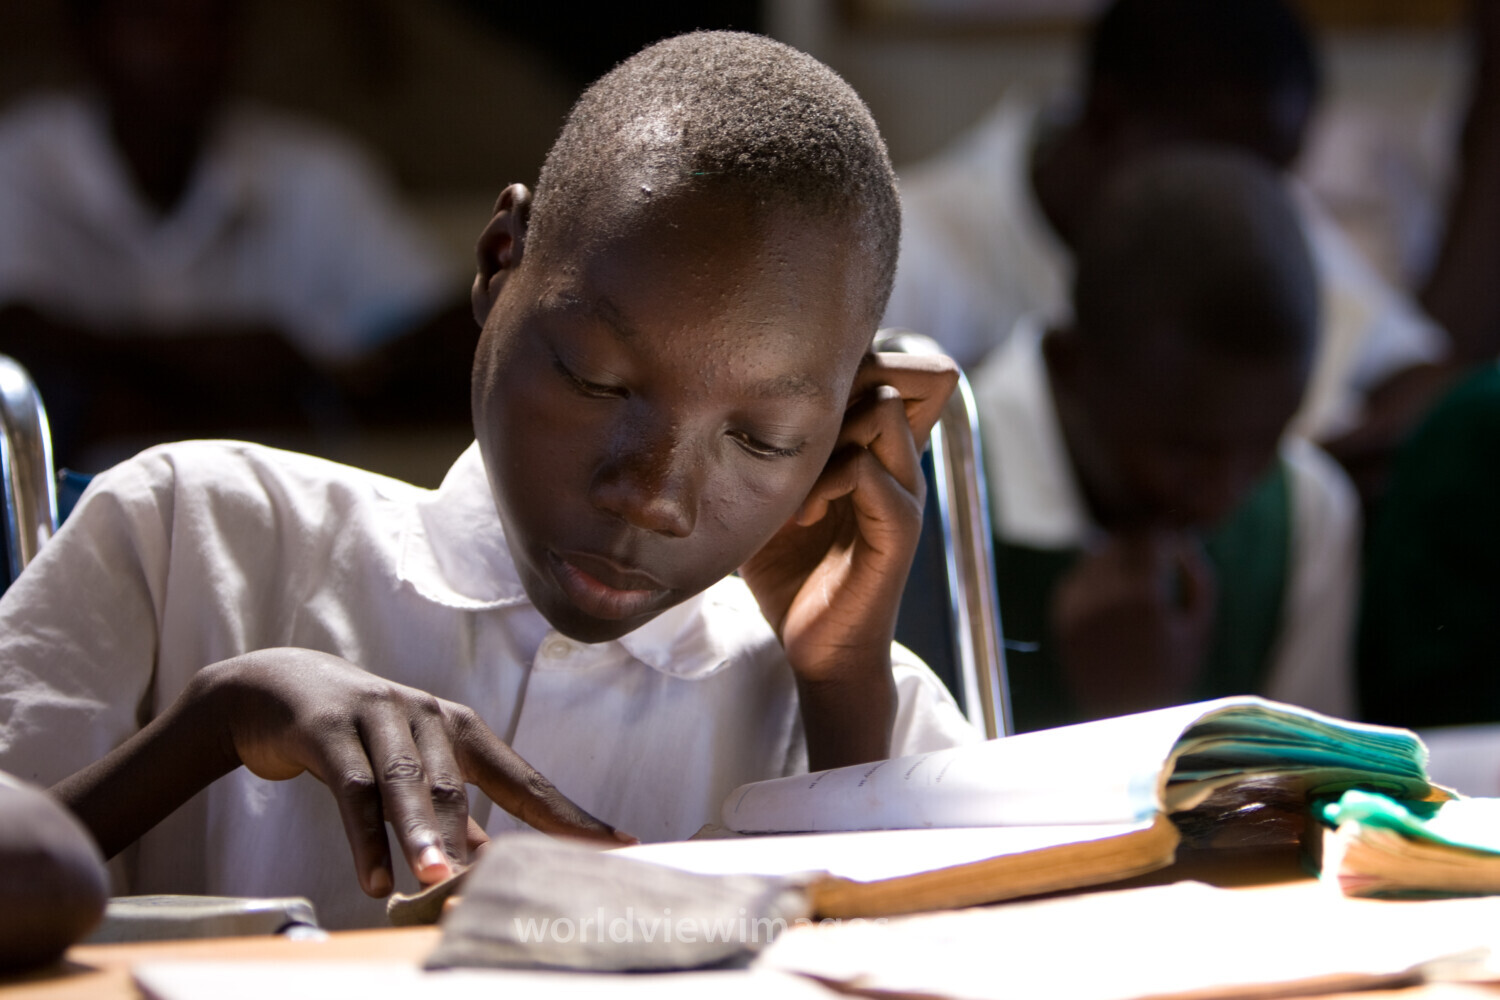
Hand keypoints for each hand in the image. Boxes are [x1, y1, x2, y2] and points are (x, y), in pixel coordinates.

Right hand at [205, 649, 628, 895]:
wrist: (277, 690)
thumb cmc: (361, 740)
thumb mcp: (410, 773)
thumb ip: (450, 818)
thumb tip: (488, 867)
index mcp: (461, 729)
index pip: (523, 780)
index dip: (568, 815)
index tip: (619, 843)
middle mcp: (428, 715)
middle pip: (461, 787)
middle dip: (482, 842)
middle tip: (510, 889)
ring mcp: (379, 716)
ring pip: (407, 784)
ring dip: (423, 837)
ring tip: (440, 883)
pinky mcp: (330, 728)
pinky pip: (352, 789)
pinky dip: (364, 838)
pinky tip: (375, 882)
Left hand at [740, 352, 956, 766]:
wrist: (818, 651)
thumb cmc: (790, 575)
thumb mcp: (770, 496)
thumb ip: (764, 449)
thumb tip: (711, 401)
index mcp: (876, 453)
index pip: (886, 372)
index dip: (848, 367)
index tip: (787, 408)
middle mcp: (899, 466)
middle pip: (896, 374)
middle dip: (837, 391)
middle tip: (792, 437)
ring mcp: (904, 496)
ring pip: (885, 410)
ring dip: (830, 435)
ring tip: (796, 485)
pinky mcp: (898, 532)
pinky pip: (872, 473)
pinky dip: (829, 482)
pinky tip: (801, 515)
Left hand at [1051, 531, 1215, 718]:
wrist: (1126, 714)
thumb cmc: (1173, 671)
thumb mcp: (1199, 625)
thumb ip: (1198, 577)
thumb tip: (1181, 539)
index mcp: (1144, 596)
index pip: (1147, 536)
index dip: (1161, 533)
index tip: (1171, 541)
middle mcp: (1105, 596)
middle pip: (1119, 542)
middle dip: (1137, 545)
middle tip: (1153, 559)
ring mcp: (1078, 606)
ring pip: (1095, 557)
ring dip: (1115, 560)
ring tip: (1136, 585)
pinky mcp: (1061, 617)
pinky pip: (1077, 579)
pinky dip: (1094, 581)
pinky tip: (1112, 600)